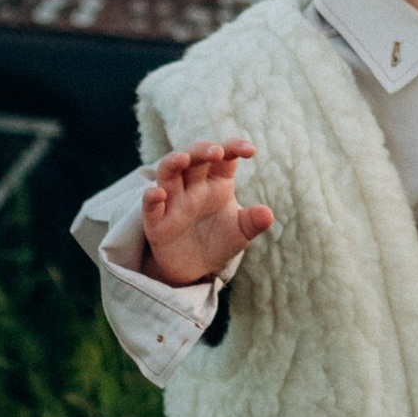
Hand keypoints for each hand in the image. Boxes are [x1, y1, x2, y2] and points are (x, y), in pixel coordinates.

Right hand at [141, 138, 274, 287]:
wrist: (195, 269)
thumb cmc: (218, 241)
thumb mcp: (240, 233)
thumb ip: (252, 222)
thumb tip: (268, 214)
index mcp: (217, 182)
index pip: (225, 156)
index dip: (234, 147)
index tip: (250, 150)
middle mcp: (193, 186)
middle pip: (194, 157)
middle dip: (203, 150)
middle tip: (217, 152)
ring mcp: (173, 201)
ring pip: (168, 172)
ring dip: (173, 162)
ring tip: (184, 158)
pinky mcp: (156, 222)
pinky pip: (150, 206)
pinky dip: (151, 198)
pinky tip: (158, 194)